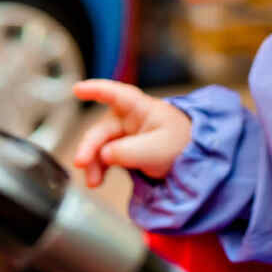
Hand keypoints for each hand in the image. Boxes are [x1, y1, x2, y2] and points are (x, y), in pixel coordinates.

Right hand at [70, 79, 192, 186]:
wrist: (194, 160)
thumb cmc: (181, 145)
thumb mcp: (158, 149)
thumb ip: (130, 151)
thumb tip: (104, 154)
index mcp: (141, 109)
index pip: (116, 94)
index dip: (96, 90)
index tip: (77, 89)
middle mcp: (129, 118)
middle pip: (103, 129)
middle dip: (90, 146)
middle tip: (81, 163)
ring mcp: (125, 134)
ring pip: (100, 146)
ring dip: (93, 162)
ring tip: (93, 182)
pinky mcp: (124, 150)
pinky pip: (105, 157)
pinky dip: (99, 168)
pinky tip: (97, 180)